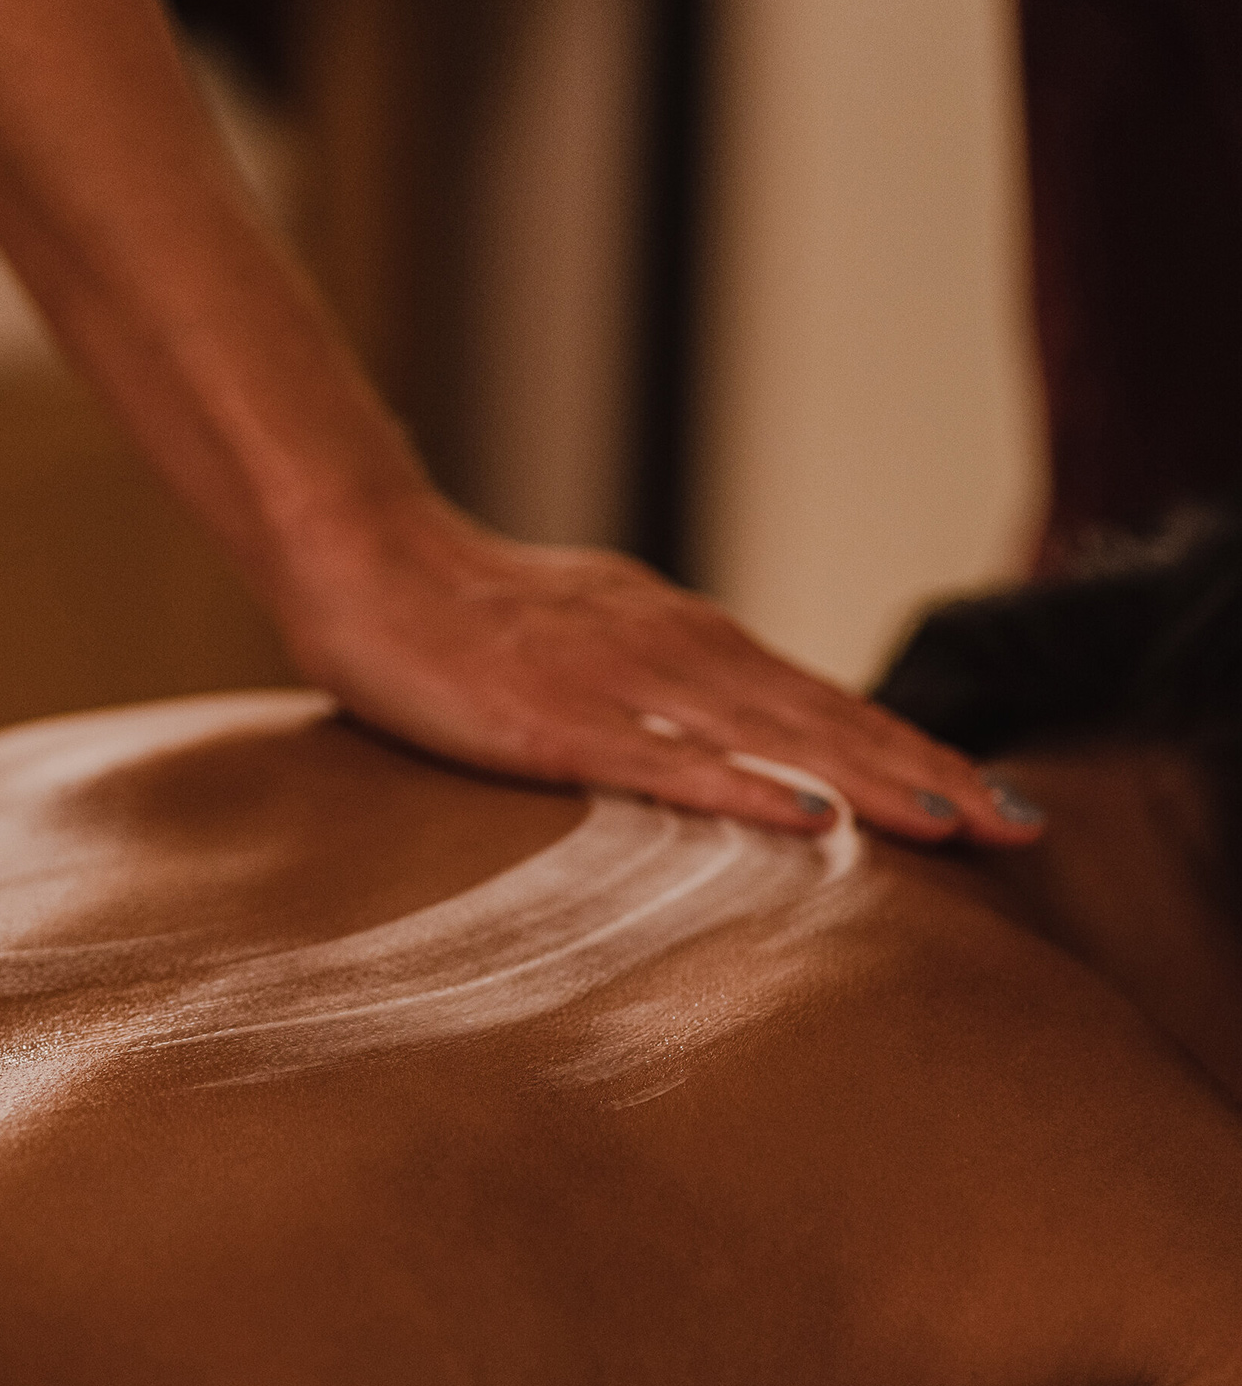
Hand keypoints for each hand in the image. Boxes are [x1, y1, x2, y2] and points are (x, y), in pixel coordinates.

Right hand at [279, 495, 1042, 843]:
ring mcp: (621, 680)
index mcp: (690, 638)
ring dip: (868, 777)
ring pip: (768, 735)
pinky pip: (663, 760)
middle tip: (1018, 826)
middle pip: (824, 718)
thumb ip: (673, 693)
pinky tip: (803, 818)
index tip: (994, 801)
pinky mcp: (556, 719)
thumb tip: (743, 751)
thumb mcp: (598, 646)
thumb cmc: (472, 619)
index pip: (825, 704)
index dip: (915, 751)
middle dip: (927, 772)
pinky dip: (740, 787)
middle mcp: (678, 647)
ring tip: (954, 820)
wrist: (366, 559)